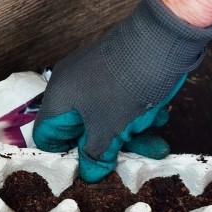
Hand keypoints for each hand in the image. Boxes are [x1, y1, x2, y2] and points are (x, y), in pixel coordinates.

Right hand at [33, 0, 211, 181]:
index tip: (89, 166)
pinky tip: (159, 117)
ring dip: (130, 134)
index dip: (67, 155)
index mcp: (59, 98)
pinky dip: (137, 115)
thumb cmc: (128, 82)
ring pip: (106, 117)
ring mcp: (95, 76)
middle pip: (82, 130)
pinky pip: (121, 102)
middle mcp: (71, 85)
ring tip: (156, 142)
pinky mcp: (117, 71)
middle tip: (131, 157)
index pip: (48, 137)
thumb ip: (95, 155)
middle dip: (109, 147)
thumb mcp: (109, 128)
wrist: (164, 36)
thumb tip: (89, 174)